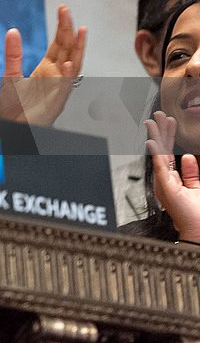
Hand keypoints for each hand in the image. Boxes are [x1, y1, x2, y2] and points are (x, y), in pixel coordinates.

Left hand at [0, 5, 85, 124]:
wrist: (11, 128)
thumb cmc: (15, 106)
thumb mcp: (11, 75)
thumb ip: (13, 54)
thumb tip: (12, 30)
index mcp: (47, 69)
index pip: (59, 43)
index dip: (62, 27)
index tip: (63, 9)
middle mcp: (56, 77)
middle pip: (67, 49)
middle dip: (68, 30)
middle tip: (66, 10)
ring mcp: (58, 89)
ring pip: (72, 66)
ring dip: (76, 49)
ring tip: (80, 30)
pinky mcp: (55, 103)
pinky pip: (63, 88)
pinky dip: (66, 76)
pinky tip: (67, 64)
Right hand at [146, 111, 199, 242]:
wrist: (197, 233)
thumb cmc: (196, 217)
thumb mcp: (198, 189)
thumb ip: (192, 174)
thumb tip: (189, 158)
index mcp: (173, 180)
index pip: (169, 153)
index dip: (170, 137)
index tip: (170, 123)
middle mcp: (166, 180)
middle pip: (163, 150)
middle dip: (161, 131)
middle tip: (160, 115)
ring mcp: (164, 182)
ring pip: (159, 154)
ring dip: (157, 136)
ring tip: (155, 122)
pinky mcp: (165, 185)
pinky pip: (159, 165)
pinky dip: (156, 152)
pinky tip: (153, 142)